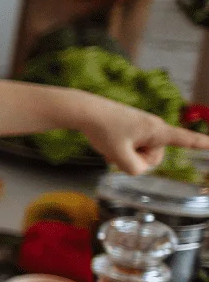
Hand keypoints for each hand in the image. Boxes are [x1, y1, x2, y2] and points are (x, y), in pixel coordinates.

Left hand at [78, 97, 208, 174]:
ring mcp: (143, 129)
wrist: (85, 111)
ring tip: (112, 144)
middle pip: (153, 158)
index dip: (201, 144)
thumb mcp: (118, 155)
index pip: (185, 139)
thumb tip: (139, 169)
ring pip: (140, 156)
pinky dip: (120, 151)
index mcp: (156, 131)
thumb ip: (134, 168)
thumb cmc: (103, 129)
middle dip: (136, 160)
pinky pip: (132, 149)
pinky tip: (109, 144)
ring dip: (125, 156)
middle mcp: (154, 128)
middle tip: (118, 148)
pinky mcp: (133, 130)